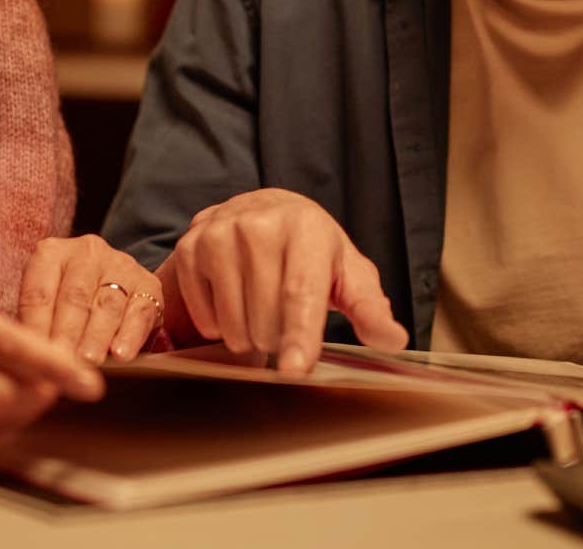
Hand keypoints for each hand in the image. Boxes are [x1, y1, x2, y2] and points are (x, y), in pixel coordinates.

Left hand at [18, 234, 163, 363]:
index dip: (36, 327)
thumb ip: (37, 326)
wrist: (113, 288)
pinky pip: (140, 311)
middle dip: (67, 334)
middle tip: (63, 363)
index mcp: (52, 253)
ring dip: (97, 336)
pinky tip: (121, 354)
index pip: (39, 292)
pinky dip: (130, 335)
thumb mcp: (46, 306)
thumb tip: (31, 358)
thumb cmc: (67, 305)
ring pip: (107, 304)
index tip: (35, 356)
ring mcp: (121, 265)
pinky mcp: (149, 284)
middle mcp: (87, 252)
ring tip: (89, 362)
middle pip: (74, 296)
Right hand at [156, 187, 408, 375]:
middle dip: (279, 338)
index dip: (299, 335)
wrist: (262, 212)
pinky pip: (205, 318)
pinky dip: (221, 324)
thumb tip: (393, 340)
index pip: (300, 291)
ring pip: (233, 325)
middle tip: (285, 319)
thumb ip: (369, 308)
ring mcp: (218, 234)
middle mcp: (258, 224)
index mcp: (305, 227)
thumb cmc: (312, 252)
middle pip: (265, 319)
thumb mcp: (347, 272)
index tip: (295, 371)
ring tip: (261, 310)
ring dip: (250, 336)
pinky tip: (233, 299)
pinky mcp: (189, 248)